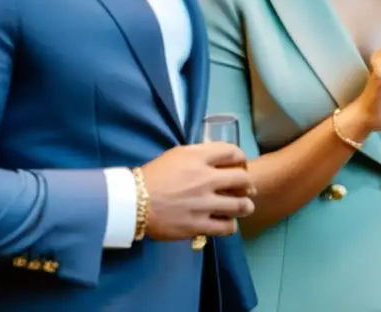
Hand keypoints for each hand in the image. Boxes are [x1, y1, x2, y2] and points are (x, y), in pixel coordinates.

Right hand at [140, 142, 255, 240]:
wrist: (131, 202)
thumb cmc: (153, 175)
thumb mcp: (177, 154)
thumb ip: (200, 154)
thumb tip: (219, 157)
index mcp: (199, 158)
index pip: (234, 153)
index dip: (241, 159)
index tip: (240, 166)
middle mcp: (205, 179)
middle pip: (242, 179)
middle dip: (248, 184)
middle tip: (247, 189)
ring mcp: (203, 204)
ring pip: (240, 205)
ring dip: (245, 206)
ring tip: (244, 207)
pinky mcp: (197, 225)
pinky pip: (226, 227)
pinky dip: (231, 225)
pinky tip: (228, 223)